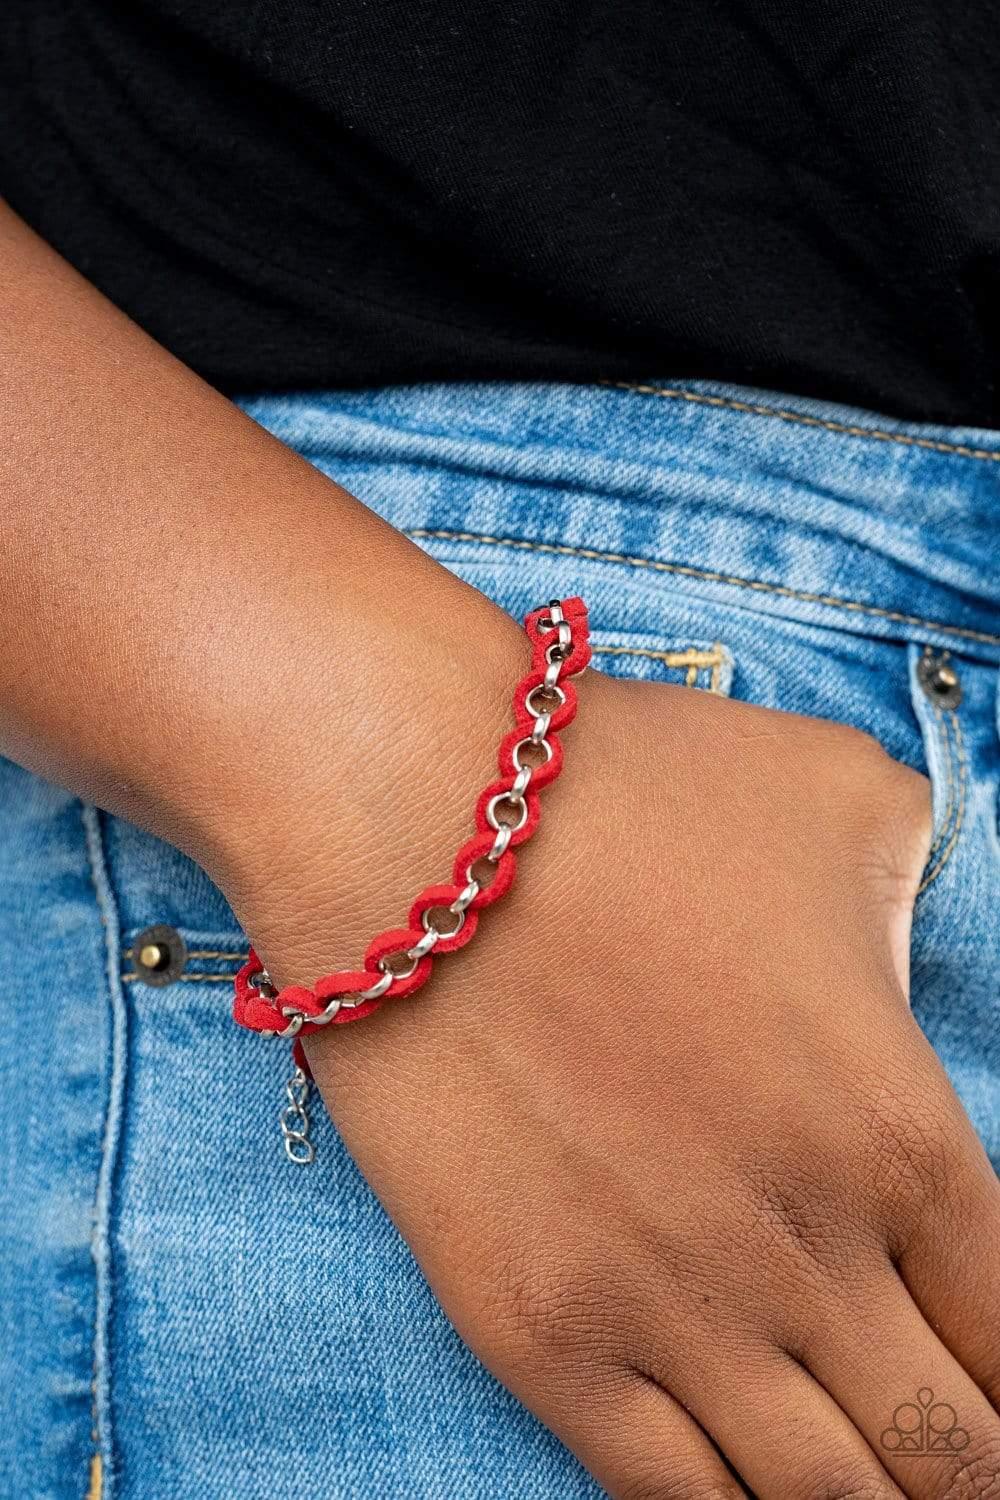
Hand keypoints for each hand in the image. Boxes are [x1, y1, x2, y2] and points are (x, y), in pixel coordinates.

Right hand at [225, 662, 999, 1499]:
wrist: (414, 816)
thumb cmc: (631, 792)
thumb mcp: (840, 797)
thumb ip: (918, 894)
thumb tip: (902, 959)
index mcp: (900, 1132)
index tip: (993, 1379)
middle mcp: (802, 1253)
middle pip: (945, 1460)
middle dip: (966, 1472)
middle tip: (950, 1451)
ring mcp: (664, 1308)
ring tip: (859, 1477)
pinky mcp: (535, 1331)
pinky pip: (664, 1499)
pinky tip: (745, 1489)